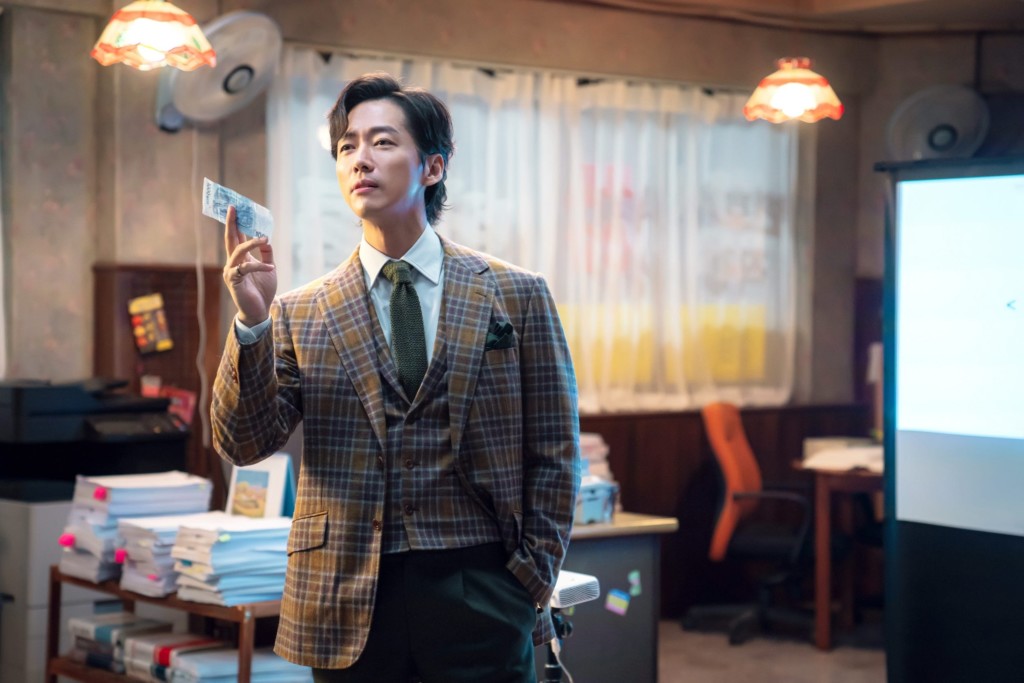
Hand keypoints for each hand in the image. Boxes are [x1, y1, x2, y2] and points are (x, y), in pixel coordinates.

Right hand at [223, 205, 276, 325]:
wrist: (259, 310)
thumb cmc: (262, 289)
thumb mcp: (269, 267)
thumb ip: (267, 253)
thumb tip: (266, 238)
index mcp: (241, 258)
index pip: (237, 236)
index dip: (237, 222)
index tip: (237, 207)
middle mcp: (233, 262)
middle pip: (231, 238)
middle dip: (232, 223)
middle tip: (234, 208)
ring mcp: (232, 271)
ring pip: (238, 250)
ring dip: (251, 243)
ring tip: (264, 238)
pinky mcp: (234, 280)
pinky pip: (246, 268)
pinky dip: (260, 266)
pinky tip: (270, 267)